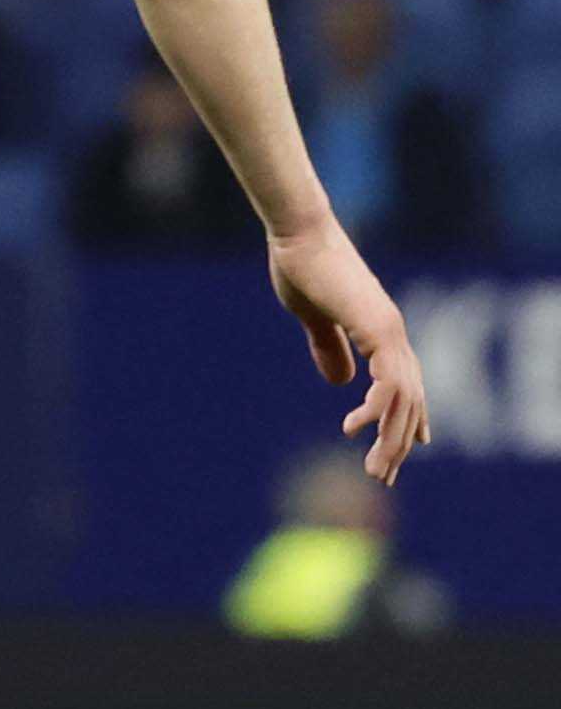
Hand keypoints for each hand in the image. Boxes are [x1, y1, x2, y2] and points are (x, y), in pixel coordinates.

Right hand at [268, 220, 428, 480]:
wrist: (299, 233)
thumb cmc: (301, 265)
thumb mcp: (313, 316)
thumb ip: (328, 346)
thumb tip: (341, 382)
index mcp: (380, 329)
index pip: (406, 382)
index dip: (408, 417)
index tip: (406, 449)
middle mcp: (393, 332)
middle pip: (409, 399)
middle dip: (397, 441)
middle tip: (380, 475)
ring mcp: (390, 330)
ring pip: (403, 398)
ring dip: (390, 437)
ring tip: (373, 467)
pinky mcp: (378, 329)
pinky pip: (388, 382)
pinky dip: (375, 410)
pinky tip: (354, 428)